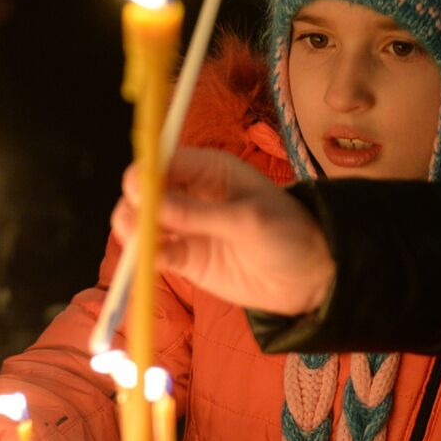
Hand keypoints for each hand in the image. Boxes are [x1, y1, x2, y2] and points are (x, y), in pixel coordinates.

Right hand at [113, 147, 335, 315]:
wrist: (307, 277)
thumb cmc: (288, 234)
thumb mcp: (248, 220)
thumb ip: (198, 214)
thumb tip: (151, 205)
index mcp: (208, 169)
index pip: (163, 162)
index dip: (145, 175)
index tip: (138, 193)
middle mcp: (189, 193)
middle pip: (143, 192)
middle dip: (134, 206)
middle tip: (139, 226)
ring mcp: (183, 227)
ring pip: (140, 223)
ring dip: (133, 233)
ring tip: (143, 247)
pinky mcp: (182, 258)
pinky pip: (151, 254)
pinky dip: (143, 258)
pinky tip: (150, 263)